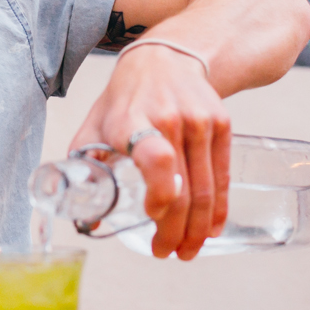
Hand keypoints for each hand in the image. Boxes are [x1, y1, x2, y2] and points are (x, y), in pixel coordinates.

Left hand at [70, 44, 230, 259]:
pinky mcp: (222, 124)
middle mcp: (170, 120)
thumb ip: (87, 168)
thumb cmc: (124, 99)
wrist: (165, 57)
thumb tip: (89, 219)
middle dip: (175, 231)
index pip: (155, 159)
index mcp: (133, 120)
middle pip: (183, 188)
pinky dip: (218, 208)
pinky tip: (211, 228)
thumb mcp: (95, 126)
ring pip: (206, 188)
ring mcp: (200, 122)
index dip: (159, 196)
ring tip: (187, 250)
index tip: (151, 217)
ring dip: (198, 228)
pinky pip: (223, 175)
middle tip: (165, 252)